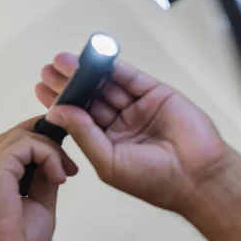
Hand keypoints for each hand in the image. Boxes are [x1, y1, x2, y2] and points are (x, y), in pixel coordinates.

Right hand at [0, 117, 77, 240]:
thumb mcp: (41, 209)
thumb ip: (45, 185)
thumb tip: (55, 168)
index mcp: (0, 181)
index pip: (20, 148)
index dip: (45, 147)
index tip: (68, 167)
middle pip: (18, 135)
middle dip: (47, 137)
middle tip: (69, 161)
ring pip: (20, 135)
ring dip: (49, 146)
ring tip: (65, 169)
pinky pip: (24, 145)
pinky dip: (46, 153)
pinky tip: (58, 175)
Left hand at [36, 53, 232, 212]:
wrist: (198, 177)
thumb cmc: (156, 180)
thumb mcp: (108, 161)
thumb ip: (84, 134)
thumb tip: (58, 112)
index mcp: (105, 142)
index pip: (76, 118)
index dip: (59, 103)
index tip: (41, 89)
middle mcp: (119, 124)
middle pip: (88, 98)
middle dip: (68, 83)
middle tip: (49, 70)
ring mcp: (136, 108)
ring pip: (105, 85)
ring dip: (85, 72)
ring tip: (64, 61)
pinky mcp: (154, 94)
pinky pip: (129, 77)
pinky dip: (112, 66)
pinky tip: (93, 59)